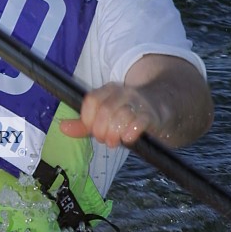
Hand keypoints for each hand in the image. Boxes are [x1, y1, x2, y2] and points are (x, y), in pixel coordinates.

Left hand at [59, 55, 213, 148]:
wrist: (168, 108)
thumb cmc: (131, 115)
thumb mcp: (106, 117)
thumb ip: (84, 124)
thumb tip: (62, 128)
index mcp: (109, 90)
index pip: (91, 101)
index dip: (88, 119)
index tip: (94, 129)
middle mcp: (123, 93)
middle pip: (103, 111)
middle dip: (101, 130)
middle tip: (107, 139)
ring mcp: (139, 103)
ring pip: (119, 117)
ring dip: (114, 134)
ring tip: (117, 141)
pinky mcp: (152, 115)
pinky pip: (138, 123)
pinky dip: (130, 133)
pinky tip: (129, 138)